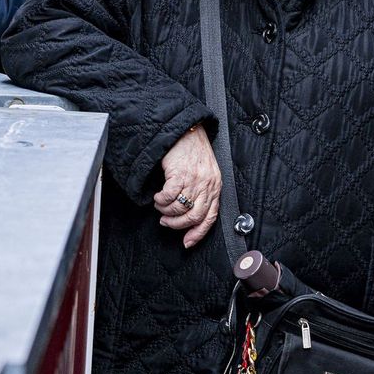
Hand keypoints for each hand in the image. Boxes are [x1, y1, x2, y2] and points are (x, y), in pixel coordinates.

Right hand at [153, 125, 221, 248]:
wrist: (186, 131)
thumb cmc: (194, 152)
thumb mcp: (205, 174)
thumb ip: (202, 193)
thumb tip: (189, 215)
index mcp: (215, 187)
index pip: (210, 218)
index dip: (198, 233)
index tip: (187, 242)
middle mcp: (207, 185)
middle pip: (193, 216)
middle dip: (177, 224)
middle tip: (166, 222)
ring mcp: (194, 179)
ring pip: (179, 208)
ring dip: (166, 211)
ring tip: (160, 206)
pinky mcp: (179, 173)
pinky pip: (169, 195)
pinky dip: (161, 199)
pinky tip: (158, 196)